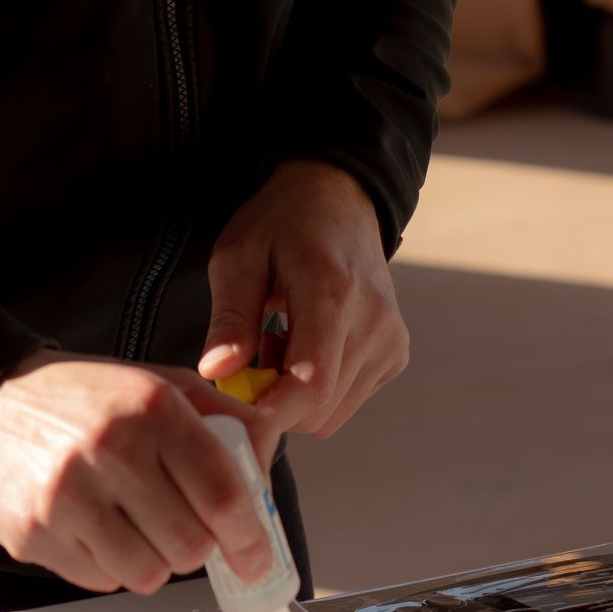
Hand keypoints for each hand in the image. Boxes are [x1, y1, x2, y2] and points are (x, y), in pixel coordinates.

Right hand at [0, 354, 276, 595]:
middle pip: (190, 545)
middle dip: (195, 547)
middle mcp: (110, 450)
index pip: (222, 492)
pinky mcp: (33, 534)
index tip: (255, 557)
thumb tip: (266, 457)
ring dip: (151, 560)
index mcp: (151, 408)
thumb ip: (220, 415)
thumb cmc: (74, 397)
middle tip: (181, 527)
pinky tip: (93, 528)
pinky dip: (109, 565)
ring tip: (130, 523)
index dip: (250, 536)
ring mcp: (68, 498)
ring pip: (148, 573)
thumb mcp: (154, 383)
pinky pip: (100, 580)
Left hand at [199, 158, 407, 442]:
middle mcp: (374, 322)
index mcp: (333, 292)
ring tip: (278, 343)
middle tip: (249, 356)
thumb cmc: (282, 222)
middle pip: (319, 408)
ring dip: (294, 396)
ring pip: (332, 414)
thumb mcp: (238, 255)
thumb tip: (217, 371)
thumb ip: (230, 317)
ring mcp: (391, 340)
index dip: (269, 411)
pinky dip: (318, 390)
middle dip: (272, 401)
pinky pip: (348, 401)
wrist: (339, 197)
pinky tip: (305, 345)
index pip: (311, 382)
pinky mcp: (396, 353)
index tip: (232, 409)